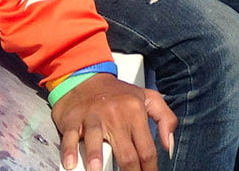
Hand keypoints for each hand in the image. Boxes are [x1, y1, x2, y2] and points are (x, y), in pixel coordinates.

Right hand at [52, 73, 176, 170]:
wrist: (86, 77)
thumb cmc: (119, 93)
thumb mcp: (148, 98)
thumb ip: (166, 119)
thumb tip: (169, 146)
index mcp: (135, 112)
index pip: (146, 149)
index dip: (150, 169)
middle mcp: (115, 115)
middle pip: (125, 153)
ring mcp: (93, 117)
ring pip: (96, 141)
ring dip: (96, 159)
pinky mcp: (73, 120)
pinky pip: (70, 137)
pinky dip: (69, 151)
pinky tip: (71, 163)